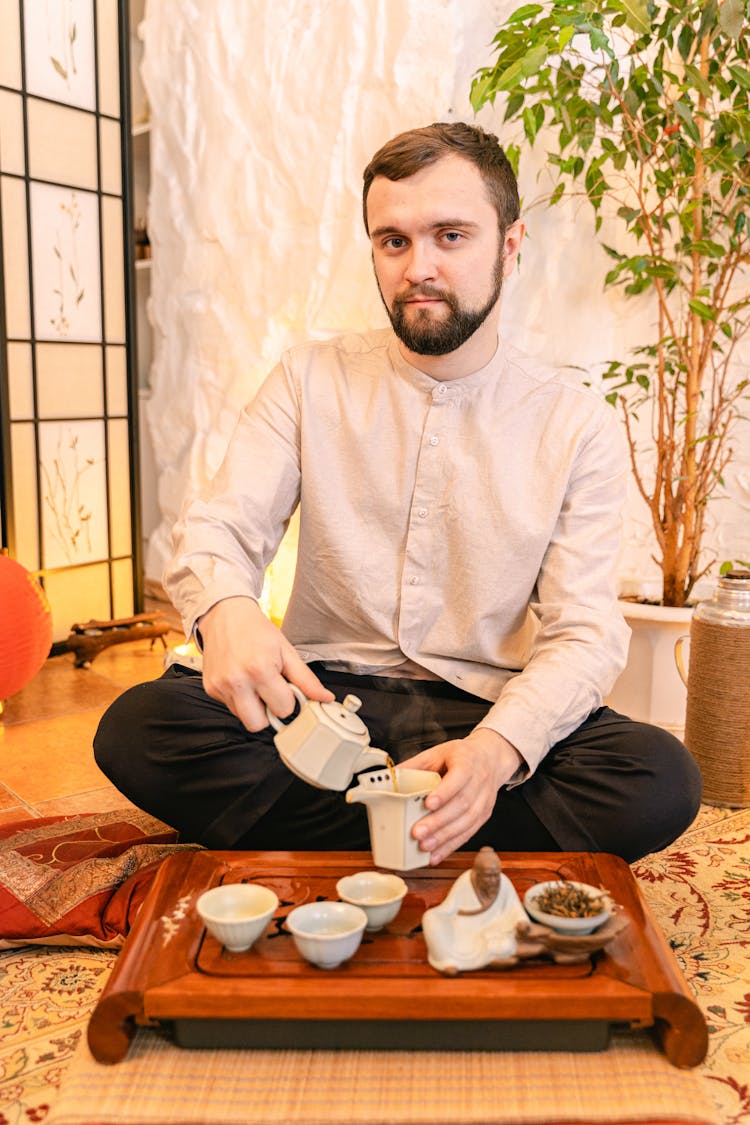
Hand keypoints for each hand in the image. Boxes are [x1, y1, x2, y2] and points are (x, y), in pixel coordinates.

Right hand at [198, 596, 333, 730]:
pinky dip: (240, 699)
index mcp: (260, 670)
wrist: (226, 615)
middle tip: (271, 692)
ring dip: (254, 707)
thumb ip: (306, 679)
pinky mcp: (210, 688)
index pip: (283, 709)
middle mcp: (237, 681)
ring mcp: (221, 686)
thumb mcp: (286, 651)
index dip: (288, 700)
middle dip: (269, 712)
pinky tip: (243, 681)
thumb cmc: (256, 631)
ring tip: (256, 685)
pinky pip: (230, 707)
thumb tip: (324, 697)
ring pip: (243, 719)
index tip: (286, 688)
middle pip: (259, 725)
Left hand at [406, 728, 522, 864]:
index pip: (459, 776)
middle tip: (417, 832)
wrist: (490, 759)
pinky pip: (468, 833)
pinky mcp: (483, 815)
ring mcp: (484, 800)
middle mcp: (480, 781)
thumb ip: (416, 765)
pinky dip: (451, 846)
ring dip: (444, 837)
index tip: (428, 803)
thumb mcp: (438, 752)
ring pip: (467, 822)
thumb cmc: (461, 756)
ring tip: (424, 846)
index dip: (445, 792)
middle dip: (439, 821)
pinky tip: (436, 854)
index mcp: (467, 761)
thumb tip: (389, 778)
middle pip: (462, 804)